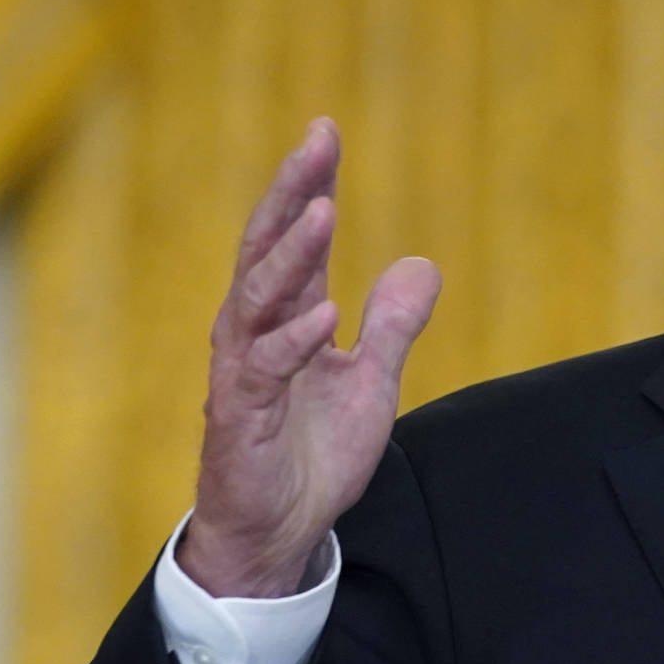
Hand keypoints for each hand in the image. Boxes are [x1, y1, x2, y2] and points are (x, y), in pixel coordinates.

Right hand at [180, 120, 441, 597]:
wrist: (281, 534)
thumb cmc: (312, 454)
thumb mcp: (371, 381)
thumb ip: (393, 325)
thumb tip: (422, 264)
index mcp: (283, 317)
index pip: (293, 238)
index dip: (309, 183)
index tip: (325, 129)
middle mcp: (254, 334)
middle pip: (266, 247)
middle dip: (290, 192)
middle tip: (316, 140)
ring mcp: (243, 373)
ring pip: (256, 297)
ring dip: (289, 254)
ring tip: (322, 210)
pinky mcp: (241, 418)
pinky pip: (265, 369)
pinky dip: (293, 338)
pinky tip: (322, 312)